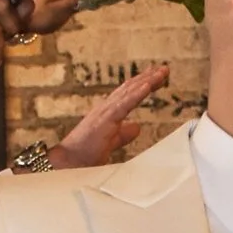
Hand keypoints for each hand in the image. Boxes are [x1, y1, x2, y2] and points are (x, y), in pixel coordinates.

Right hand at [48, 64, 167, 168]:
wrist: (68, 164)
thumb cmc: (85, 155)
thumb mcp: (111, 142)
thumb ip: (123, 134)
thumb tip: (137, 127)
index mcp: (107, 113)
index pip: (128, 94)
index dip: (143, 84)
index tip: (157, 77)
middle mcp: (106, 108)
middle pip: (130, 88)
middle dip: (148, 77)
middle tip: (164, 68)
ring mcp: (105, 112)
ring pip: (129, 92)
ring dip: (146, 81)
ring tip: (161, 73)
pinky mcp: (105, 120)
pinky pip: (124, 104)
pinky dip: (136, 94)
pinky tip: (147, 85)